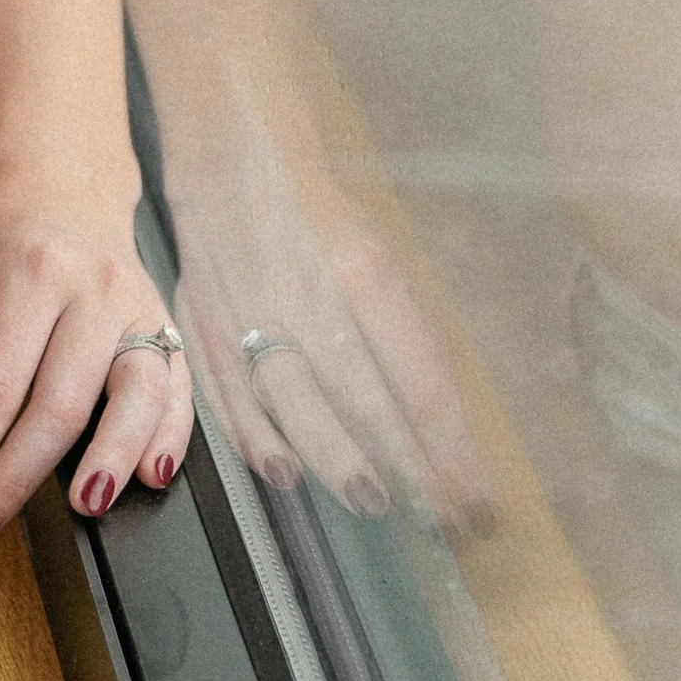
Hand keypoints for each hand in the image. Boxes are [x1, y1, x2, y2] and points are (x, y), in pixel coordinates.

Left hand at [0, 164, 192, 546]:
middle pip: (61, 402)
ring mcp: (137, 305)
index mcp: (28, 272)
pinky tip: (151, 474)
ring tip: (84, 507)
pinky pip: (178, 390)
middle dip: (18, 478)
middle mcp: (91, 287)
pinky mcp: (164, 324)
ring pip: (137, 393)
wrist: (62, 188)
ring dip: (111, 458)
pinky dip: (169, 438)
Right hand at [175, 155, 492, 535]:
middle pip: (360, 390)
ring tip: (371, 501)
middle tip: (439, 520)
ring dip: (333, 455)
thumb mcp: (381, 263)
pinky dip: (252, 435)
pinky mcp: (200, 319)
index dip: (452, 446)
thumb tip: (440, 433)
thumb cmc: (322, 222)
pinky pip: (225, 388)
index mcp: (364, 273)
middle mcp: (305, 293)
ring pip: (293, 395)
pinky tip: (281, 473)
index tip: (480, 502)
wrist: (233, 160)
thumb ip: (404, 342)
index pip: (417, 376)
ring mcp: (247, 307)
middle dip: (404, 461)